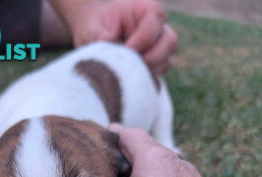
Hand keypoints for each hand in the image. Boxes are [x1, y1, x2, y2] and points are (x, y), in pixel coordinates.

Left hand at [60, 0, 177, 73]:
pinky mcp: (154, 67)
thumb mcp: (92, 27)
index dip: (143, 37)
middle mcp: (157, 28)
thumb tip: (107, 42)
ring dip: (148, 71)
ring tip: (127, 73)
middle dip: (152, 56)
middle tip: (130, 65)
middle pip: (169, 41)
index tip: (127, 49)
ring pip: (166, 61)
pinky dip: (145, 81)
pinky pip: (157, 76)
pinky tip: (129, 81)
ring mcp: (158, 48)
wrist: (94, 39)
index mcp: (144, 9)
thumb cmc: (95, 27)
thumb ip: (98, 34)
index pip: (155, 19)